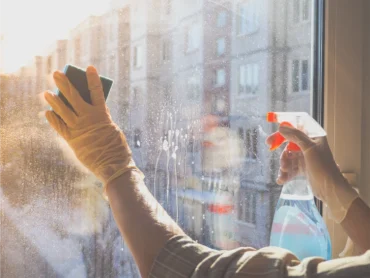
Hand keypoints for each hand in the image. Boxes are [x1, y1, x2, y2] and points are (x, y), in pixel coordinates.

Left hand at [44, 66, 142, 192]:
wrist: (112, 165)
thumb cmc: (116, 147)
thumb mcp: (112, 128)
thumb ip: (99, 118)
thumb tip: (86, 111)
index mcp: (102, 114)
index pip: (97, 91)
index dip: (92, 78)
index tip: (89, 67)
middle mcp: (88, 119)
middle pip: (74, 97)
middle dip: (64, 84)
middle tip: (55, 73)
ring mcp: (79, 129)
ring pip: (63, 111)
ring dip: (53, 100)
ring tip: (45, 92)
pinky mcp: (72, 140)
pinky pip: (59, 127)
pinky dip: (53, 119)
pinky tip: (47, 112)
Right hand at [266, 125, 357, 222]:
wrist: (330, 189)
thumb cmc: (323, 167)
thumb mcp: (310, 149)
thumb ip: (296, 136)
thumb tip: (282, 127)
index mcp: (314, 137)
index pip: (297, 127)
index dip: (285, 127)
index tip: (275, 129)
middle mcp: (309, 145)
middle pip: (290, 141)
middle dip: (280, 145)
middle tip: (269, 146)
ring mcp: (306, 157)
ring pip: (289, 155)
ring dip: (284, 162)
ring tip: (284, 170)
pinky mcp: (303, 168)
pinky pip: (291, 167)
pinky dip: (286, 173)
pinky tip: (282, 179)